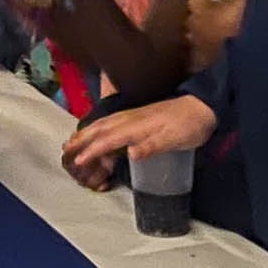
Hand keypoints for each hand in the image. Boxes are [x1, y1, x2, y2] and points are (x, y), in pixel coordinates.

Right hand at [61, 96, 215, 180]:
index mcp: (138, 126)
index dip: (92, 150)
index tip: (78, 161)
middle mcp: (132, 119)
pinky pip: (112, 122)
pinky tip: (97, 131)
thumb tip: (129, 153)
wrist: (203, 107)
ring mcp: (134, 116)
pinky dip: (99, 127)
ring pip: (104, 123)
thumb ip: (153, 145)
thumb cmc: (190, 126)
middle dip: (82, 138)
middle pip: (101, 128)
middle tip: (65, 150)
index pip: (109, 139)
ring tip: (73, 140)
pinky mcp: (138, 116)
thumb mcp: (175, 139)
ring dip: (87, 132)